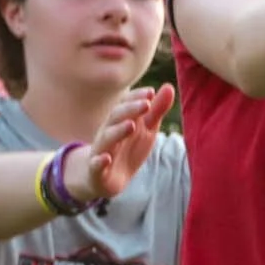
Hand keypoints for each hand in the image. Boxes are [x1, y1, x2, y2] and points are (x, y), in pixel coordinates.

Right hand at [73, 84, 174, 199]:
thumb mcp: (146, 129)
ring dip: (118, 131)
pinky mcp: (97, 170)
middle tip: (146, 104)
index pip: (125, 104)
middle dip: (130, 110)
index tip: (151, 92)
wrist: (106, 178)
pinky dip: (99, 161)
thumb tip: (168, 87)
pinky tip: (106, 158)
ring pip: (106, 138)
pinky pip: (96, 165)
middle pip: (116, 117)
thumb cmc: (129, 148)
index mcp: (120, 121)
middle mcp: (108, 132)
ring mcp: (102, 151)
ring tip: (131, 125)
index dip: (136, 97)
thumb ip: (156, 110)